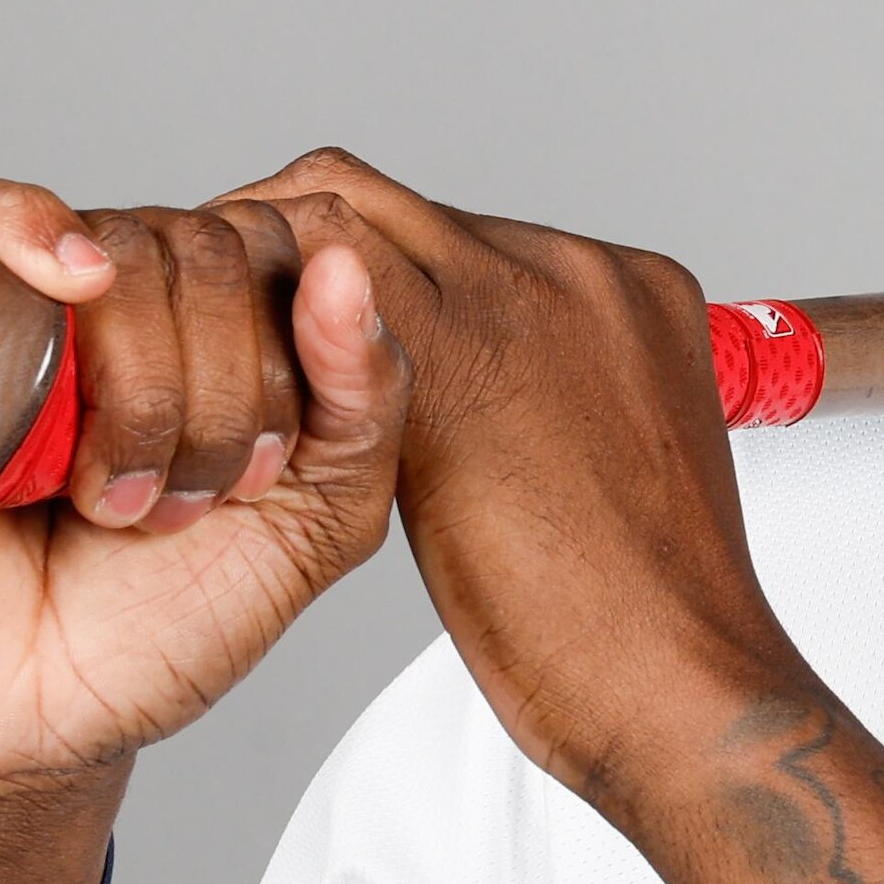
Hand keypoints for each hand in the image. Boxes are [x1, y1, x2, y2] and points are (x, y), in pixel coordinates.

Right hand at [0, 166, 406, 883]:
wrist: (22, 719)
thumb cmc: (158, 620)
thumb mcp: (315, 520)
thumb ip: (366, 397)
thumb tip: (347, 259)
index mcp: (217, 328)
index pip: (288, 252)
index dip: (291, 363)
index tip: (260, 479)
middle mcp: (120, 300)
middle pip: (206, 251)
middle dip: (216, 395)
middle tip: (178, 505)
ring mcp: (16, 303)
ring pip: (114, 247)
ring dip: (138, 384)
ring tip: (111, 496)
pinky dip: (25, 226)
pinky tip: (73, 281)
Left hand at [236, 150, 883, 883]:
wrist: (684, 683)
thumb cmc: (643, 625)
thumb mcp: (607, 484)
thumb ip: (548, 417)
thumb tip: (484, 427)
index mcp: (629, 291)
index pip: (448, 232)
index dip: (351, 264)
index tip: (294, 315)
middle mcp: (578, 268)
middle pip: (385, 200)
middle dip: (286, 245)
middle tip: (211, 315)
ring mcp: (527, 297)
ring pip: (341, 216)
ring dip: (260, 269)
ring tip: (199, 352)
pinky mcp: (466, 349)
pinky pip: (324, 282)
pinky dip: (259, 314)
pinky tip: (223, 385)